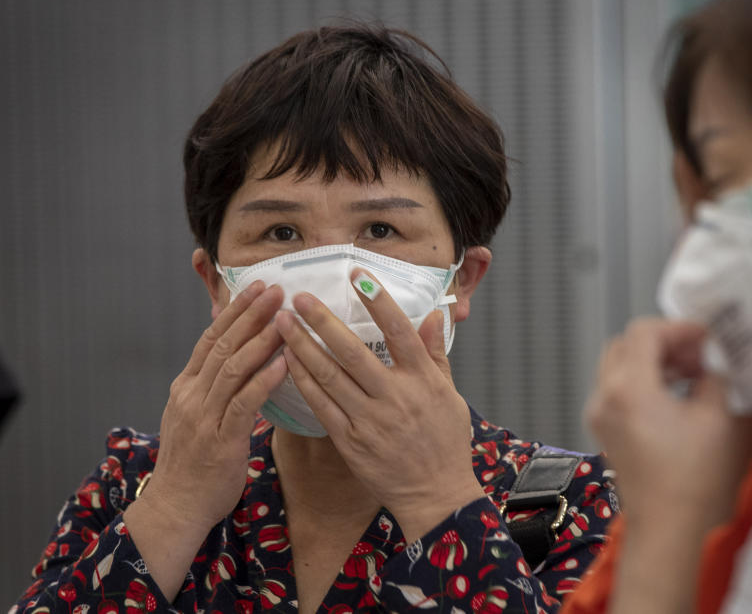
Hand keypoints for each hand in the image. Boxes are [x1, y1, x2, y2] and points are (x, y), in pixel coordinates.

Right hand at [125, 281, 287, 598]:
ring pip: (232, 367)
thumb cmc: (194, 464)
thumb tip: (241, 360)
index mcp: (186, 386)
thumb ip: (215, 388)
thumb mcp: (197, 417)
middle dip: (251, 314)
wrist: (175, 508)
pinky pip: (244, 402)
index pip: (209, 338)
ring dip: (261, 339)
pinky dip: (265, 378)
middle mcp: (191, 395)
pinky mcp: (220, 439)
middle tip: (276, 289)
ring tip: (285, 317)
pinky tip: (285, 362)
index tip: (256, 287)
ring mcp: (203, 416)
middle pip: (222, 344)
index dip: (234, 311)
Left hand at [275, 269, 484, 540]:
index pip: (399, 331)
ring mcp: (370, 420)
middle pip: (353, 351)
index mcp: (423, 381)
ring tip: (282, 323)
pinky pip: (321, 405)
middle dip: (323, 321)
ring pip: (330, 376)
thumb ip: (437, 353)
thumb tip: (434, 313)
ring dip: (303, 346)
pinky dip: (303, 381)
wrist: (436, 495)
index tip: (357, 274)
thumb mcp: (450, 394)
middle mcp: (395, 397)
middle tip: (300, 297)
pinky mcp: (350, 441)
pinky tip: (287, 361)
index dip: (378, 300)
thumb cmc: (446, 442)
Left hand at [586, 318, 751, 528]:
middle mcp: (604, 396)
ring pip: (617, 364)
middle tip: (697, 354)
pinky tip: (674, 394)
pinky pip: (616, 388)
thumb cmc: (691, 477)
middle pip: (625, 343)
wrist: (666, 526)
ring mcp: (598, 413)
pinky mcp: (602, 429)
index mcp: (628, 387)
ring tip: (691, 374)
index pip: (644, 332)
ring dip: (652, 360)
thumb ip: (715, 377)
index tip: (705, 338)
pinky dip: (641, 380)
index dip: (678, 328)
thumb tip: (713, 361)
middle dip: (663, 342)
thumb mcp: (715, 417)